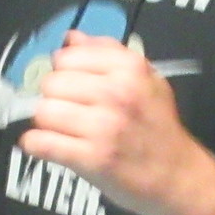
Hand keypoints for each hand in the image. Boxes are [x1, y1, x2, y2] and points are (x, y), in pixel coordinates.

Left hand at [19, 35, 205, 214]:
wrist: (178, 176)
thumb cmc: (158, 127)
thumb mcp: (146, 80)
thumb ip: (108, 53)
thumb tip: (70, 38)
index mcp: (129, 68)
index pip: (66, 57)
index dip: (64, 71)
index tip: (72, 85)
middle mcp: (116, 93)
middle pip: (51, 83)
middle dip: (54, 97)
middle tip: (68, 111)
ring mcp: (104, 127)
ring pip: (43, 112)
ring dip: (46, 122)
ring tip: (62, 129)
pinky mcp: (92, 159)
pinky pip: (41, 143)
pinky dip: (36, 145)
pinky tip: (48, 146)